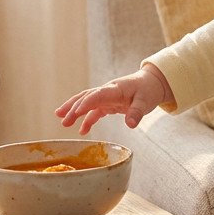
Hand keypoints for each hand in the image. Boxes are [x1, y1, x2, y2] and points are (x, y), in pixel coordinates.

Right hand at [55, 65, 170, 133]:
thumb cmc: (148, 90)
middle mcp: (107, 91)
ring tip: (62, 121)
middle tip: (63, 120)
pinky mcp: (107, 103)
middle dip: (74, 108)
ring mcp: (106, 97)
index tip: (76, 112)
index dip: (86, 103)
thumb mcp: (146, 102)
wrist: (151, 83)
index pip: (97, 95)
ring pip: (86, 102)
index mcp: (115, 89)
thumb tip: (131, 125)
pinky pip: (94, 111)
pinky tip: (82, 131)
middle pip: (86, 97)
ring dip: (74, 111)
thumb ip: (137, 112)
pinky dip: (87, 120)